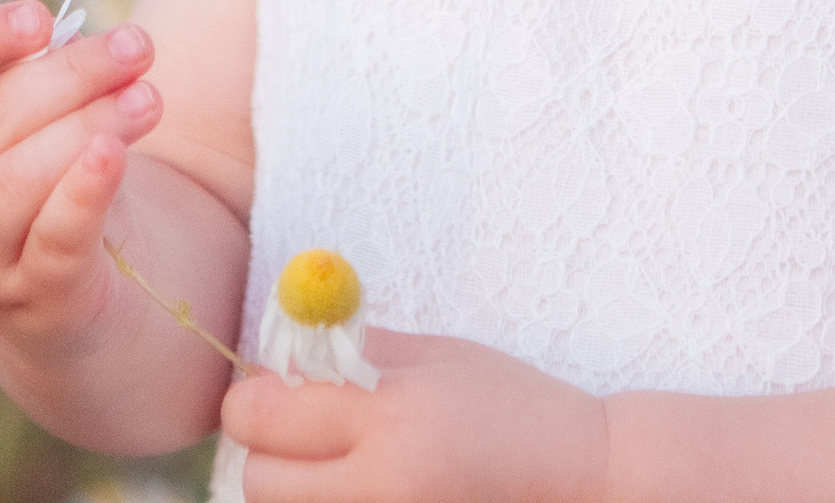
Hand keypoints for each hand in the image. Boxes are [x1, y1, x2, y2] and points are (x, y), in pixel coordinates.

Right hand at [0, 0, 163, 359]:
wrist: (75, 291)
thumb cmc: (56, 174)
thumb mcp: (41, 119)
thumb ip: (44, 73)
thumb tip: (66, 35)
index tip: (42, 16)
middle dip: (73, 73)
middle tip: (138, 46)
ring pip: (18, 178)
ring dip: (90, 124)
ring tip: (149, 98)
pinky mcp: (36, 296)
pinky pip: (53, 241)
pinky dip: (82, 193)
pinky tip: (113, 155)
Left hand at [224, 329, 608, 502]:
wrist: (583, 480)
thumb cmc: (515, 406)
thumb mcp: (440, 357)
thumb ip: (361, 353)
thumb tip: (286, 346)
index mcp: (392, 416)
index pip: (268, 415)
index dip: (252, 397)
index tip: (265, 385)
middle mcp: (382, 486)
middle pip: (261, 483)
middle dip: (266, 451)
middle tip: (298, 429)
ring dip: (294, 486)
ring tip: (340, 459)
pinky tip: (366, 483)